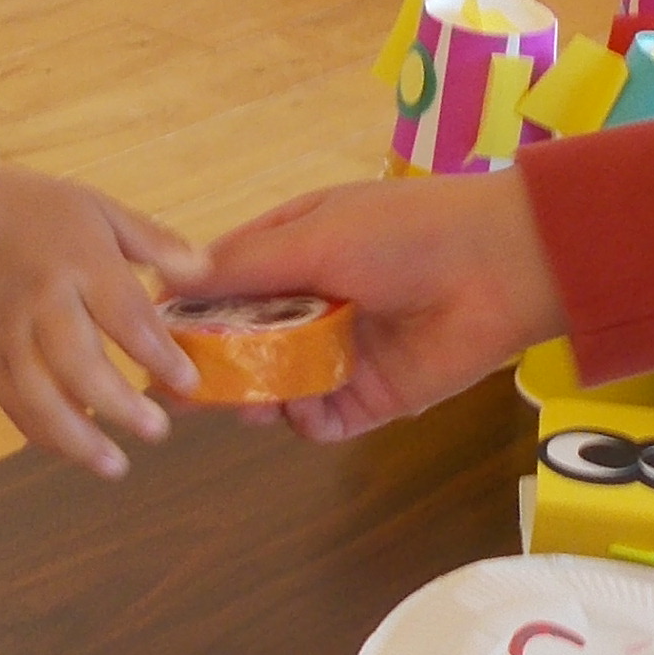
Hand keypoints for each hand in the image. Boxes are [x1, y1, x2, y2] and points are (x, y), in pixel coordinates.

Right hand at [0, 165, 201, 479]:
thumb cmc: (36, 212)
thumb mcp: (100, 209)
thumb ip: (154, 242)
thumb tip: (203, 269)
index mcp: (79, 261)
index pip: (125, 316)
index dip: (159, 355)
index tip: (188, 382)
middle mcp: (42, 301)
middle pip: (78, 364)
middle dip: (119, 404)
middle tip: (157, 430)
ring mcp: (8, 333)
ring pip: (39, 395)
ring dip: (77, 437)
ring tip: (115, 465)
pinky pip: (13, 403)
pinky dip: (43, 433)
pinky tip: (74, 451)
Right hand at [184, 169, 564, 441]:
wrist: (503, 266)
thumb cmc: (407, 232)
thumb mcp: (315, 234)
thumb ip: (247, 267)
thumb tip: (171, 284)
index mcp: (293, 252)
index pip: (222, 288)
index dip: (187, 314)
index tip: (150, 339)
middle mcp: (311, 304)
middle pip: (242, 346)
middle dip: (212, 367)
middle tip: (181, 391)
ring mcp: (340, 353)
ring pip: (275, 388)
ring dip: (254, 398)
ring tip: (245, 404)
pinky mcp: (373, 396)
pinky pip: (322, 420)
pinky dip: (304, 422)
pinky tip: (298, 412)